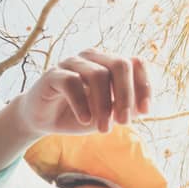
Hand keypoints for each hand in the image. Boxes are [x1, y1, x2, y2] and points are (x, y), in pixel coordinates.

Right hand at [12, 48, 152, 136]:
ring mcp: (72, 63)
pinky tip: (85, 120)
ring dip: (104, 106)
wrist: (43, 120)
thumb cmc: (79, 114)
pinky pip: (72, 83)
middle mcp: (93, 58)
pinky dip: (82, 104)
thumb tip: (143, 107)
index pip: (136, 63)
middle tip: (124, 123)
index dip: (144, 86)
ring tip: (103, 129)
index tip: (145, 112)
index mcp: (109, 64)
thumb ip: (126, 109)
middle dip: (126, 96)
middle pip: (120, 65)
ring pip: (98, 75)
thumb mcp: (107, 115)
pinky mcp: (53, 74)